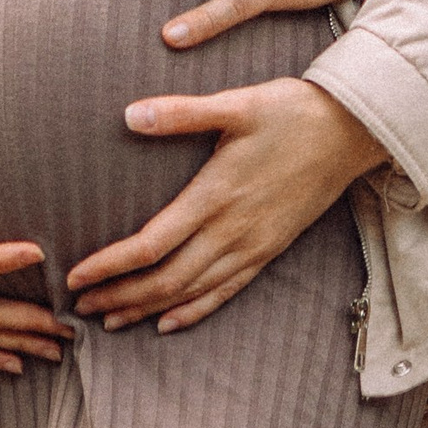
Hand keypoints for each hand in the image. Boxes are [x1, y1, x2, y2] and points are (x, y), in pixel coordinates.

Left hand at [67, 78, 383, 334]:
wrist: (352, 133)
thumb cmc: (291, 111)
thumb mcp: (236, 104)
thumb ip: (182, 113)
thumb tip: (130, 115)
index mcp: (216, 196)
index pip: (152, 244)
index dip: (110, 265)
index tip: (75, 277)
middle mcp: (232, 230)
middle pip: (166, 279)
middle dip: (120, 296)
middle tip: (80, 308)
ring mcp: (253, 245)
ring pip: (192, 292)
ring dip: (148, 309)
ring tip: (111, 320)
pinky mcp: (269, 250)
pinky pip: (226, 292)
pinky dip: (194, 311)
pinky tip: (169, 323)